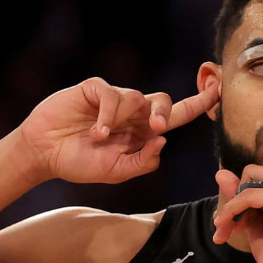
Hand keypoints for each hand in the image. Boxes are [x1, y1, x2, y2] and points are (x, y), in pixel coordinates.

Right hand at [19, 77, 218, 183]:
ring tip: (99, 139)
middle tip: (156, 127)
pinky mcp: (94, 90)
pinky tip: (95, 132)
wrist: (44, 154)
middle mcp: (133, 113)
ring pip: (136, 98)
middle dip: (164, 111)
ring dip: (121, 120)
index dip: (198, 103)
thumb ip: (141, 161)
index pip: (176, 115)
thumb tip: (163, 141)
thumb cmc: (79, 163)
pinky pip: (110, 94)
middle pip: (163, 101)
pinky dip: (106, 114)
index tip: (218, 91)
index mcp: (142, 132)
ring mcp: (114, 100)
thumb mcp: (115, 172)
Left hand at [211, 84, 262, 262]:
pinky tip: (231, 230)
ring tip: (228, 230)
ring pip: (246, 182)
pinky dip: (232, 213)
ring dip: (232, 207)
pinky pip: (245, 196)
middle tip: (228, 224)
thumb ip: (241, 197)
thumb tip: (221, 172)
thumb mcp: (257, 222)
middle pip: (252, 169)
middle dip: (236, 197)